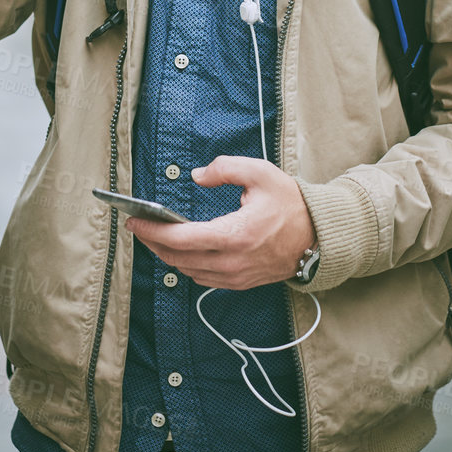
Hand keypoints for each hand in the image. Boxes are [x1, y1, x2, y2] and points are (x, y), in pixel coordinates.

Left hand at [126, 156, 314, 290]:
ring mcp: (236, 276)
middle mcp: (232, 261)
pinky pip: (202, 278)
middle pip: (177, 258)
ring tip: (155, 236)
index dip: (152, 231)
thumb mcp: (261, 173)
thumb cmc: (290, 205)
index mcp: (235, 234)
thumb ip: (225, 168)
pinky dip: (186, 265)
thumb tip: (197, 175)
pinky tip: (181, 250)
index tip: (134, 221)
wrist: (318, 238)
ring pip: (187, 271)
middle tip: (138, 227)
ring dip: (167, 255)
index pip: (181, 238)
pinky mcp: (239, 283)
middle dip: (152, 243)